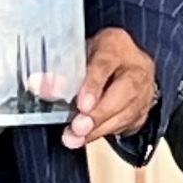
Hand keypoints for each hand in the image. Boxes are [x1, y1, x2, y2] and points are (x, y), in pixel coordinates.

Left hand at [63, 28, 159, 148]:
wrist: (126, 64)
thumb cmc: (98, 57)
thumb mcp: (80, 54)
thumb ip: (62, 70)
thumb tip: (37, 84)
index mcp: (116, 45)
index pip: (106, 63)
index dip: (94, 85)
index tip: (81, 105)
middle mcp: (136, 67)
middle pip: (124, 91)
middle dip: (99, 113)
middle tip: (78, 127)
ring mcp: (144, 90)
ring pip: (126, 112)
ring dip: (98, 129)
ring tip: (75, 138)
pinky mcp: (143, 110)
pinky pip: (126, 124)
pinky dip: (103, 133)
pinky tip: (86, 138)